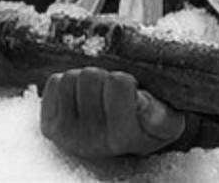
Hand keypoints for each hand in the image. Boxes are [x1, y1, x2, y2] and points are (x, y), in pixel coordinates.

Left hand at [41, 67, 185, 158]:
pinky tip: (82, 98)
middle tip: (115, 91)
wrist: (125, 142)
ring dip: (87, 80)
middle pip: (91, 76)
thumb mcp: (169, 121)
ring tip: (100, 94)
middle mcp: (93, 142)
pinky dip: (69, 84)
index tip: (135, 91)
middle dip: (106, 77)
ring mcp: (67, 136)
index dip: (127, 80)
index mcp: (124, 138)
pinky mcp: (49, 128)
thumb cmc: (150, 124)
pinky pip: (55, 83)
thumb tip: (141, 101)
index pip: (118, 83)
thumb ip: (160, 114)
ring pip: (72, 78)